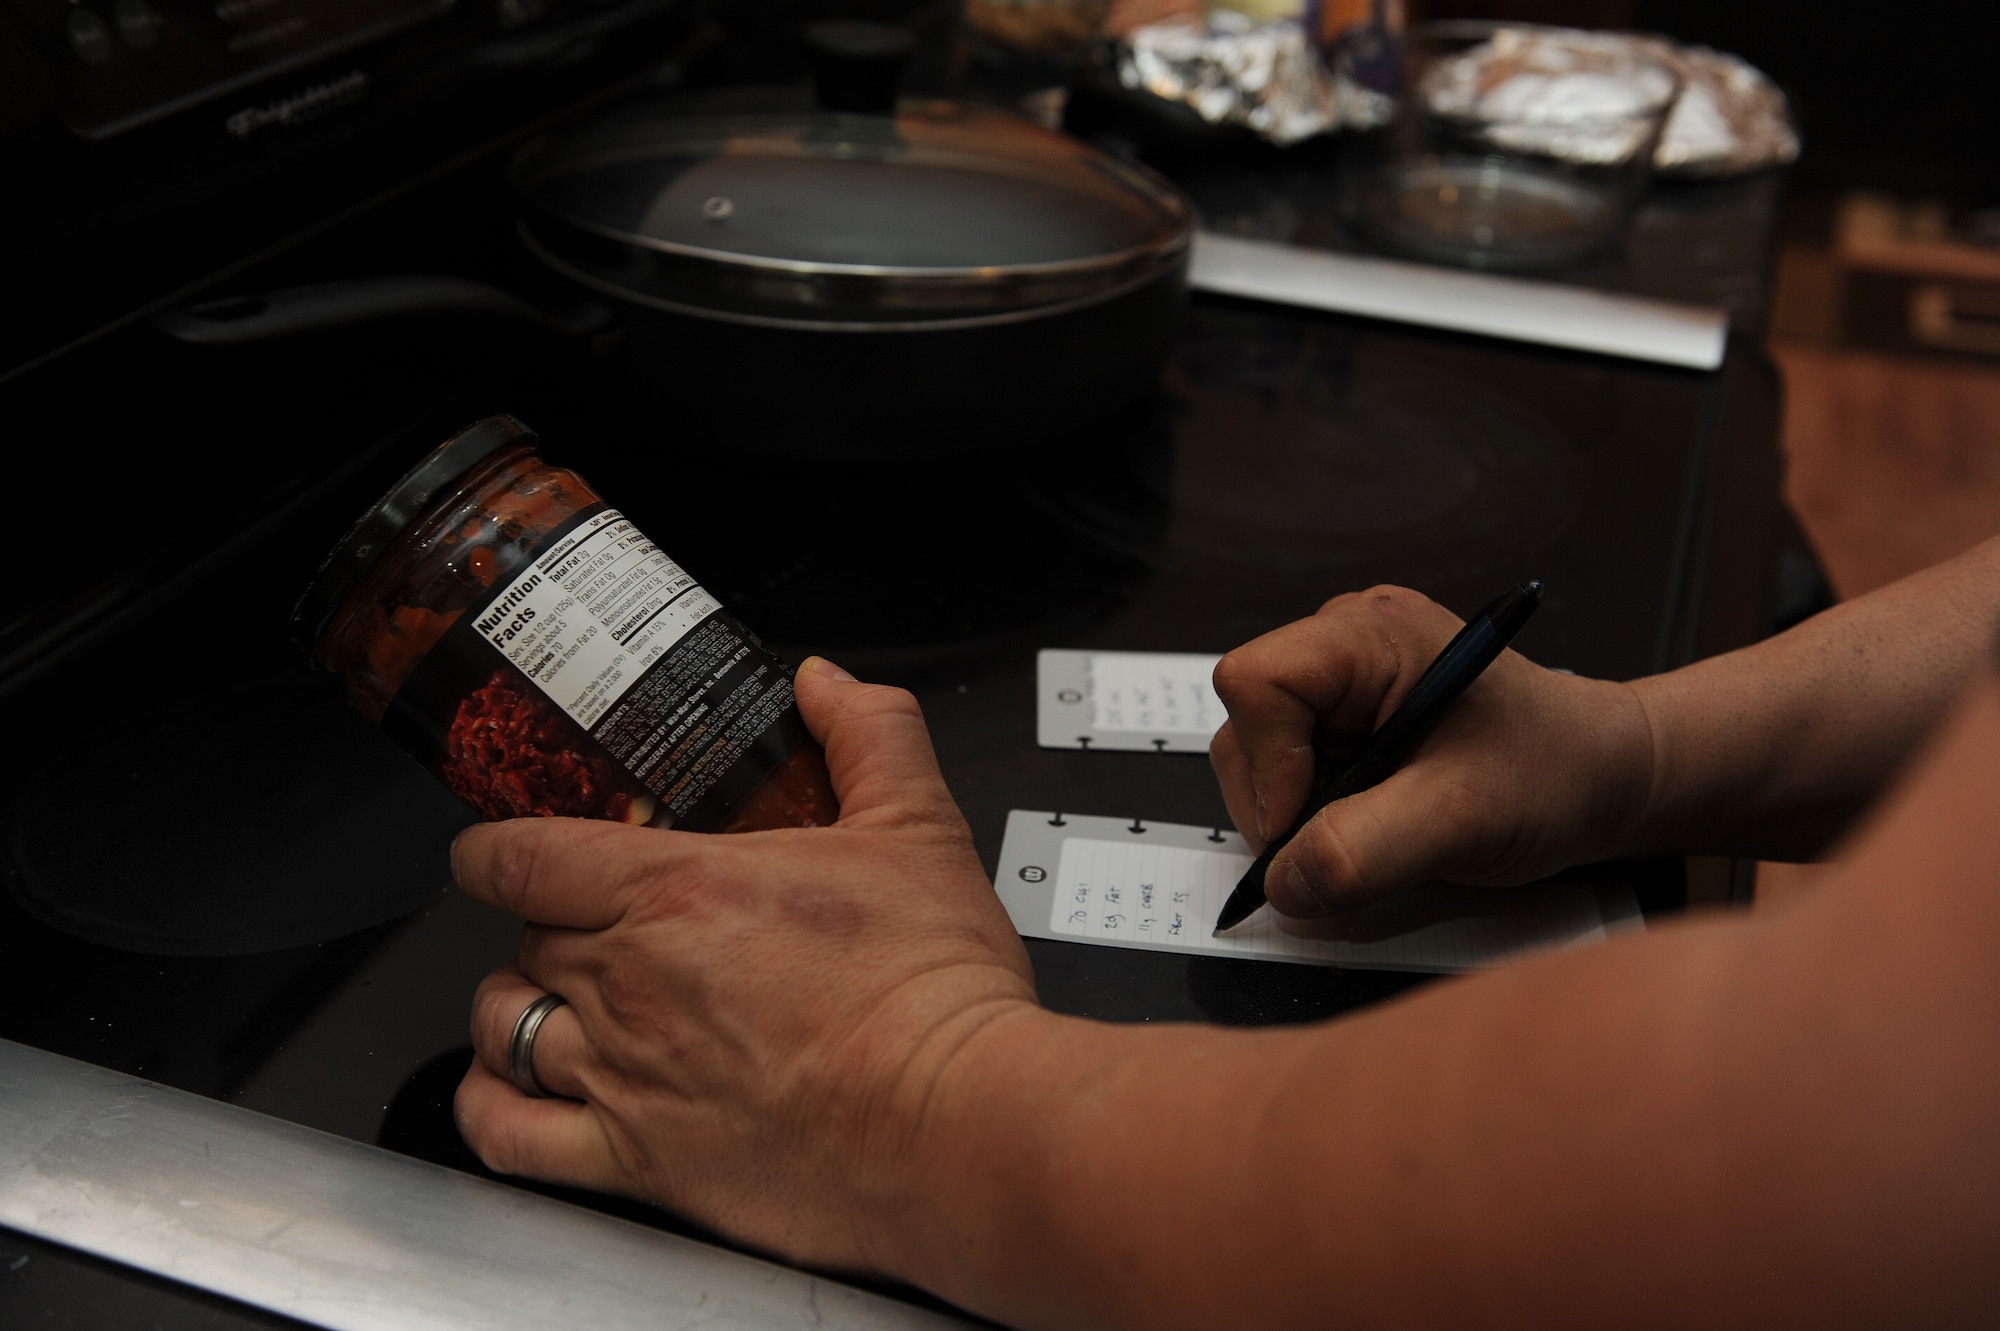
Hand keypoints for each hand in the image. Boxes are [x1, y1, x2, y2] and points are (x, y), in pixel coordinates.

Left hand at [451, 658, 1037, 1270]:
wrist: (956, 1120)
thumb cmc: (934, 987)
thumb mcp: (918, 826)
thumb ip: (868, 735)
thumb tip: (825, 686)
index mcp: (676, 891)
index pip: (522, 857)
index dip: (494, 849)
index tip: (500, 851)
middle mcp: (629, 983)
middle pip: (526, 939)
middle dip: (550, 926)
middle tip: (597, 924)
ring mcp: (624, 1076)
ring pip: (504, 1027)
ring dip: (519, 1006)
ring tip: (558, 1001)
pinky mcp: (638, 1163)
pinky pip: (509, 1137)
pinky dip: (489, 1110)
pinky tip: (509, 1092)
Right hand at [1209, 586, 1654, 913]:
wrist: (1603, 779)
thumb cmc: (1554, 773)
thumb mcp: (1458, 820)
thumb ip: (1360, 851)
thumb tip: (1281, 883)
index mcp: (1368, 635)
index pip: (1255, 681)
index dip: (1269, 765)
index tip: (1311, 826)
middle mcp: (1345, 645)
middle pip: (1246, 725)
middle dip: (1283, 802)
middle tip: (1354, 839)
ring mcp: (1342, 684)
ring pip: (1259, 757)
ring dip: (1301, 814)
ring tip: (1379, 827)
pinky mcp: (1346, 721)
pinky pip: (1291, 774)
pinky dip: (1319, 815)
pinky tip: (1376, 820)